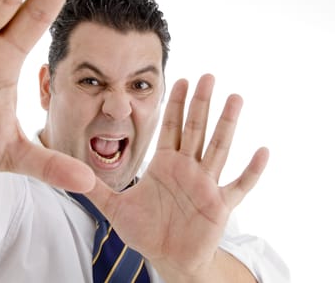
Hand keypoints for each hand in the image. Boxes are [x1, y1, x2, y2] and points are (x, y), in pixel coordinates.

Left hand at [86, 74, 267, 280]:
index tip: (180, 79)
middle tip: (208, 75)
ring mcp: (205, 185)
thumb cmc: (146, 231)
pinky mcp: (220, 205)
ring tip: (235, 98)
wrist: (168, 258)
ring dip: (226, 124)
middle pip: (195, 129)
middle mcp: (187, 168)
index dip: (175, 104)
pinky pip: (239, 185)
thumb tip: (72, 174)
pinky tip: (262, 151)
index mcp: (165, 164)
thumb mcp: (115, 208)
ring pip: (217, 148)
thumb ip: (96, 189)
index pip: (171, 127)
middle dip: (200, 103)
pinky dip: (251, 171)